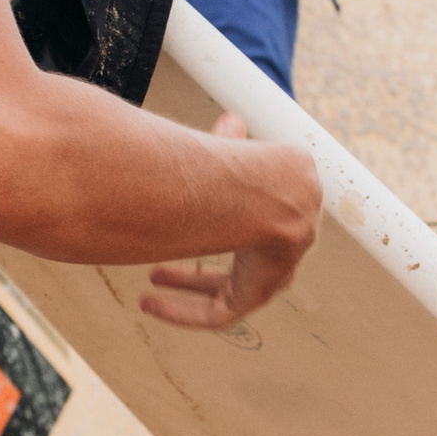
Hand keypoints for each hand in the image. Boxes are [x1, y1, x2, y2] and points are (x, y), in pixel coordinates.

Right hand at [142, 117, 318, 333]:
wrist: (268, 191)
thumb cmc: (246, 163)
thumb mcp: (233, 151)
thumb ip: (228, 145)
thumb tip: (230, 122)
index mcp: (287, 206)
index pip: (254, 221)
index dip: (216, 222)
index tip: (186, 221)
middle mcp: (286, 243)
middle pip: (239, 262)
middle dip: (195, 265)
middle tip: (159, 268)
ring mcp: (275, 272)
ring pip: (225, 290)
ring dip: (184, 287)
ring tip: (149, 290)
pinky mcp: (259, 293)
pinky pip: (219, 313)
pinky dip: (183, 310)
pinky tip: (151, 304)